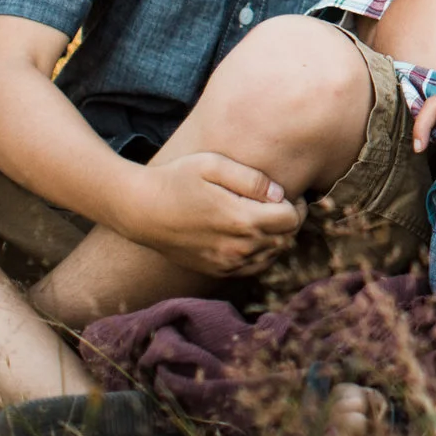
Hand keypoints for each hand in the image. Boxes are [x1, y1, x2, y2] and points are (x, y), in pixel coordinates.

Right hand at [115, 150, 305, 276]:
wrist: (139, 209)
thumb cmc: (176, 180)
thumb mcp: (214, 165)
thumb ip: (252, 179)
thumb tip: (281, 194)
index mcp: (240, 220)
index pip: (292, 220)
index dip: (296, 205)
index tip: (287, 193)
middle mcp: (236, 247)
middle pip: (286, 239)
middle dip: (290, 221)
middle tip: (280, 203)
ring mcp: (225, 263)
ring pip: (272, 255)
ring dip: (276, 237)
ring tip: (265, 216)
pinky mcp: (215, 270)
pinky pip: (253, 268)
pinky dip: (261, 253)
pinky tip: (251, 235)